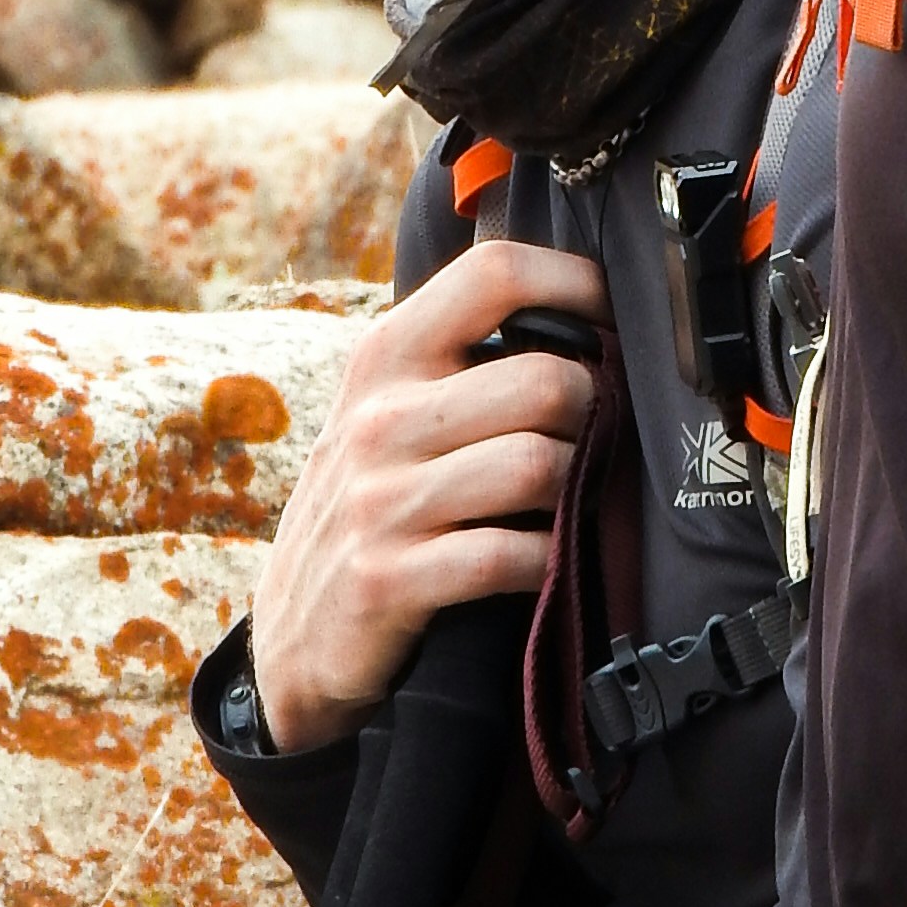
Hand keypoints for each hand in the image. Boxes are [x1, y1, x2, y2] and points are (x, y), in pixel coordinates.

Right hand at [248, 236, 606, 751]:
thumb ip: (463, 359)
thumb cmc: (373, 501)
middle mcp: (379, 418)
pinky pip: (512, 555)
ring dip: (579, 488)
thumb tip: (587, 318)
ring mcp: (380, 500)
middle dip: (596, 410)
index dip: (575, 284)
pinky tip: (545, 559)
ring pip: (538, 465)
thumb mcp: (391, 409)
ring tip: (574, 496)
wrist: (294, 632)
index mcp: (386, 355)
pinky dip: (550, 560)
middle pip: (544, 380)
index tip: (612, 315)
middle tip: (599, 435)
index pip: (493, 274)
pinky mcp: (389, 578)